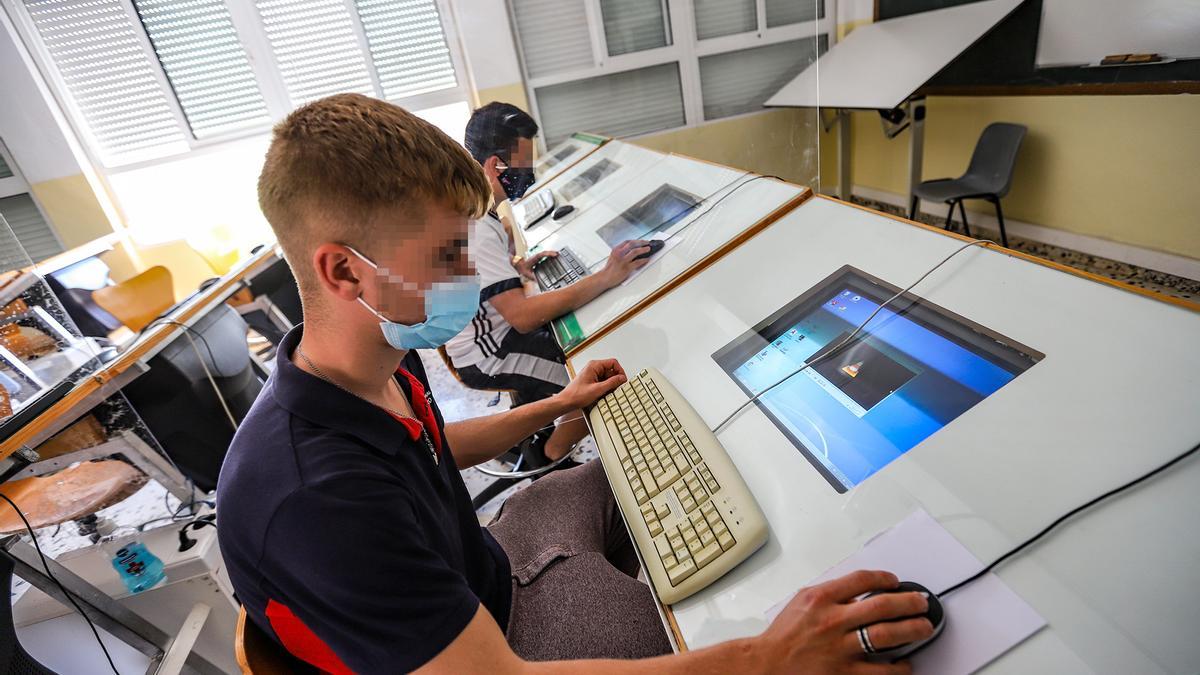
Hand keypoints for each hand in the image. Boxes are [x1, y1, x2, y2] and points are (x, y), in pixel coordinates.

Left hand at [515, 250, 556, 279]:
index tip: (555, 254)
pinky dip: (549, 255)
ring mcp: (537, 256)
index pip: (542, 255)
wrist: (518, 264)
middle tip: (558, 254)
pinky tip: (553, 256)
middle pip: (545, 252)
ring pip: (545, 253)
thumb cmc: (522, 268)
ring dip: (551, 253)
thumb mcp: (527, 274)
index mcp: (534, 259)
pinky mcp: (538, 258)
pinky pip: (544, 255)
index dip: (549, 254)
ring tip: (558, 254)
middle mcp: (536, 257)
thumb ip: (532, 278)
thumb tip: (538, 282)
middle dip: (552, 252)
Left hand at [555, 359, 627, 410]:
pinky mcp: (592, 380)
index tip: (623, 380)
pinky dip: (606, 387)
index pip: (613, 362)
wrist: (567, 401)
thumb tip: (621, 378)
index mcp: (594, 365)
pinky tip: (604, 394)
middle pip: (611, 370)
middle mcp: (593, 368)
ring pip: (608, 377)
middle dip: (615, 380)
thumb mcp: (597, 389)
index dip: (620, 371)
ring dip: (610, 384)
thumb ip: (611, 383)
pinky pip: (603, 381)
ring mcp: (593, 374)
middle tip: (617, 388)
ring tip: (608, 393)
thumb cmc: (576, 394)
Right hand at [598, 240, 652, 286]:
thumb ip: (621, 252)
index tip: (642, 241)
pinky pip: (637, 262)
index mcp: (615, 250)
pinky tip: (646, 259)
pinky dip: (643, 260)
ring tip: (648, 249)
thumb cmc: (609, 269)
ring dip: (643, 250)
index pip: (627, 242)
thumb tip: (633, 250)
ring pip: (635, 252)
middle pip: (632, 244)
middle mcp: (619, 253)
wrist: (605, 278)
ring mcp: (622, 261)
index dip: (636, 240)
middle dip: (641, 242)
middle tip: (647, 243)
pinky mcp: (626, 268)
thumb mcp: (613, 257)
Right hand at [757, 570, 932, 673]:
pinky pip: (880, 670)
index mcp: (821, 599)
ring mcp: (841, 648)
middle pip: (881, 605)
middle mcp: (833, 621)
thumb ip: (830, 593)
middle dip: (908, 602)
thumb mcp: (802, 601)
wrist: (768, 664)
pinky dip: (898, 667)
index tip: (895, 581)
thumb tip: (859, 591)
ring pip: (886, 635)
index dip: (884, 578)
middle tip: (921, 603)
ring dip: (911, 629)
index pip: (861, 579)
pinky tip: (905, 663)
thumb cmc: (784, 635)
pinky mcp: (845, 672)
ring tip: (924, 626)